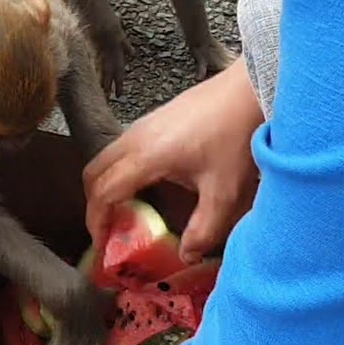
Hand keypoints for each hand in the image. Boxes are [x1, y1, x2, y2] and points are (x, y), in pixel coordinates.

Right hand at [83, 56, 262, 261]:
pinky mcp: (154, 118)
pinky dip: (120, 172)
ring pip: (106, 158)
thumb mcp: (225, 194)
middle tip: (109, 232)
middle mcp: (135, 137)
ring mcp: (143, 124)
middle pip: (93, 173)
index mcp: (145, 156)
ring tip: (126, 214)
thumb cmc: (237, 137)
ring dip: (106, 187)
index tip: (104, 247)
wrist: (250, 89)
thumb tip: (186, 255)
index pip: (103, 192)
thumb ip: (204, 230)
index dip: (97, 222)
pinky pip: (122, 149)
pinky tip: (147, 187)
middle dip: (94, 206)